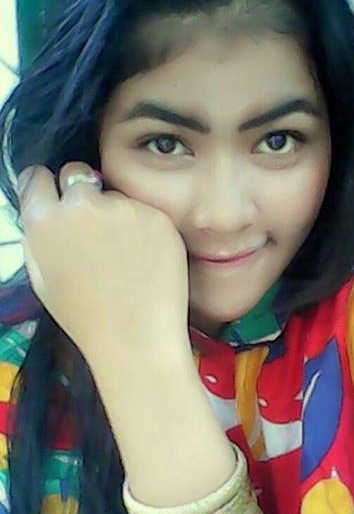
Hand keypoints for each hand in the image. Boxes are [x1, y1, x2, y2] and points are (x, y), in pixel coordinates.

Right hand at [17, 162, 189, 365]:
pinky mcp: (155, 215)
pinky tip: (145, 259)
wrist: (135, 338)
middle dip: (81, 191)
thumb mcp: (41, 277)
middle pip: (77, 175)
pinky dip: (145, 228)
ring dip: (117, 214)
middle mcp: (81, 205)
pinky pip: (145, 212)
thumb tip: (43, 208)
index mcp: (44, 221)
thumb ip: (39, 235)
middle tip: (94, 226)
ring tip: (125, 256)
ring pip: (115, 196)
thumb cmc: (85, 317)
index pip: (36, 177)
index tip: (54, 195)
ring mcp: (122, 207)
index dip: (45, 187)